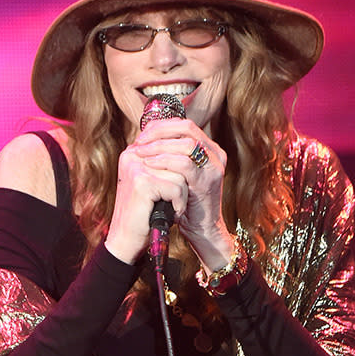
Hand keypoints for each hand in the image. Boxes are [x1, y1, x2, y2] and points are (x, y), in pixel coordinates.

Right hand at [105, 123, 189, 263]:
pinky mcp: (142, 182)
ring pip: (180, 172)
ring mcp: (136, 167)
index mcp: (134, 150)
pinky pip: (177, 187)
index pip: (169, 141)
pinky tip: (170, 213)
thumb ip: (164, 163)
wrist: (126, 240)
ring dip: (182, 195)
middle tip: (175, 200)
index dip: (181, 164)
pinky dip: (179, 203)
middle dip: (182, 181)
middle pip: (177, 156)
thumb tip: (189, 146)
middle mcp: (132, 154)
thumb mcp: (154, 182)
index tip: (174, 187)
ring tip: (170, 207)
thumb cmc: (144, 213)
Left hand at [128, 118, 234, 270]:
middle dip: (158, 132)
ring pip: (186, 143)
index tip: (141, 136)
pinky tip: (148, 165)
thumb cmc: (186, 203)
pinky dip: (163, 161)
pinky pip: (183, 164)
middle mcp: (215, 154)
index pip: (184, 124)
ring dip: (159, 145)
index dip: (161, 126)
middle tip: (139, 141)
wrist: (202, 230)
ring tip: (140, 152)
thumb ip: (170, 155)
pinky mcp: (206, 181)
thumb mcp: (179, 175)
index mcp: (209, 148)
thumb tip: (144, 138)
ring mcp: (213, 167)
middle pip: (186, 127)